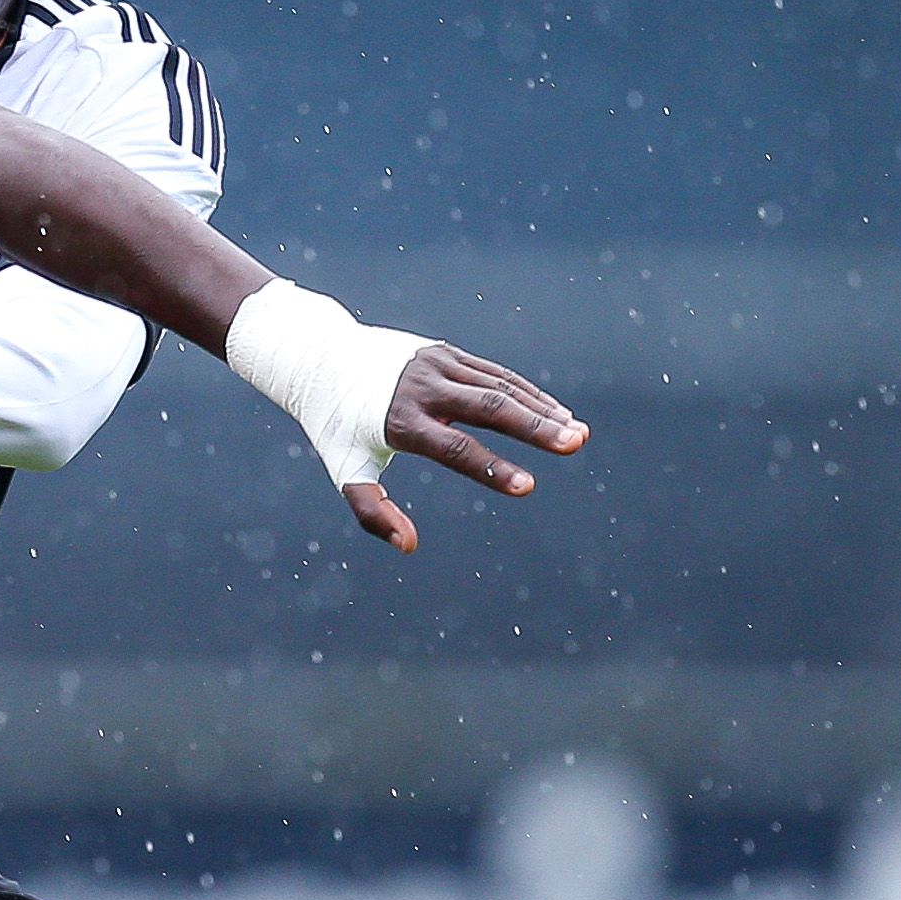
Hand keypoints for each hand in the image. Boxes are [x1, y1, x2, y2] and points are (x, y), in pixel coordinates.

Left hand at [343, 344, 586, 552]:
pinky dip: (528, 393)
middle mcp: (424, 388)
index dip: (492, 468)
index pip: (455, 448)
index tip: (527, 486)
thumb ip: (372, 510)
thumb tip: (408, 546)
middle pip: (488, 407)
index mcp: (400, 420)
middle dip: (535, 427)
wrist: (321, 359)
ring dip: (542, 410)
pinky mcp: (447, 353)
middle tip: (575, 444)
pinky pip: (496, 374)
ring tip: (578, 434)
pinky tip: (556, 412)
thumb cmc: (337, 425)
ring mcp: (438, 365)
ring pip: (500, 387)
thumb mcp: (345, 469)